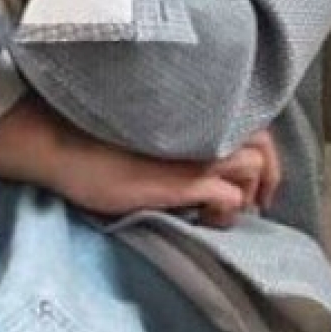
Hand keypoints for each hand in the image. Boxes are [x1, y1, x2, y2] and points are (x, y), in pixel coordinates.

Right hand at [50, 127, 282, 228]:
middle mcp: (201, 125)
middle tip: (256, 206)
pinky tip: (202, 219)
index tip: (256, 187)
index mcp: (195, 112)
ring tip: (215, 213)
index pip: (254, 125)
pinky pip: (229, 196)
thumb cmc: (98, 143)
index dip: (264, 157)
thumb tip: (210, 165)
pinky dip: (225, 211)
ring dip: (243, 196)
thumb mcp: (151, 138)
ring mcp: (194, 151)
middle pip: (264, 144)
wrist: (63, 144)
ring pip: (253, 167)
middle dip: (267, 180)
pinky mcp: (181, 179)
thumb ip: (182, 141)